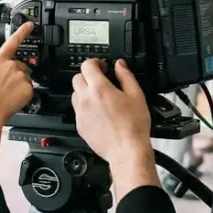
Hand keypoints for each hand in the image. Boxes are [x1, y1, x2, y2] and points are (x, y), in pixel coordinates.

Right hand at [0, 22, 35, 128]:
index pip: (13, 41)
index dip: (22, 31)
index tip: (29, 24)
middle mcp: (11, 66)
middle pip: (20, 65)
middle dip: (15, 73)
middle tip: (5, 86)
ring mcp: (21, 76)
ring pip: (25, 77)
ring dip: (19, 83)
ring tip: (7, 94)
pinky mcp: (28, 88)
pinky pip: (29, 88)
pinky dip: (24, 93)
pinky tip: (13, 98)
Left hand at [72, 59, 154, 190]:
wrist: (127, 150)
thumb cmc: (134, 126)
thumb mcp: (136, 95)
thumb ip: (126, 76)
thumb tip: (119, 65)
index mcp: (100, 89)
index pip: (87, 65)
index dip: (95, 62)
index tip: (102, 67)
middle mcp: (86, 99)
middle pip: (77, 78)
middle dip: (88, 76)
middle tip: (100, 80)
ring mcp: (81, 113)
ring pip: (75, 94)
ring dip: (84, 91)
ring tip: (99, 97)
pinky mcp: (79, 125)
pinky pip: (77, 110)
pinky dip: (85, 107)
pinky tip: (98, 112)